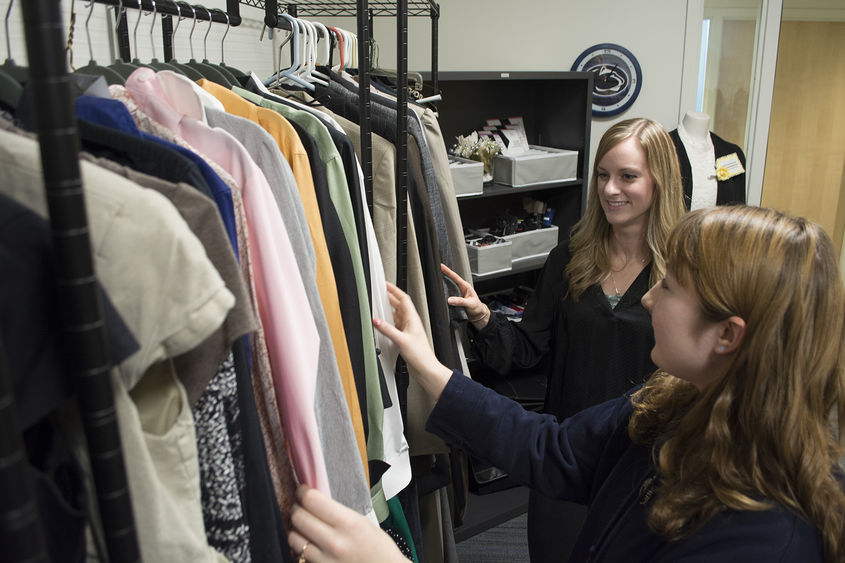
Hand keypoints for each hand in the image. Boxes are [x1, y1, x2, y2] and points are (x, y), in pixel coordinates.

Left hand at [288, 485, 406, 562]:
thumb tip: (316, 500)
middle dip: (296, 508)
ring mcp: (325, 560)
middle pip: (299, 517)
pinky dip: (300, 547)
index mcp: (348, 523)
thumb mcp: (362, 522)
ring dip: (296, 529)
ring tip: (303, 526)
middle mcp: (334, 542)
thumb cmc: (379, 549)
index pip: (312, 501)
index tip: (303, 491)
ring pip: (293, 538)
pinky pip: (299, 555)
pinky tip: (308, 543)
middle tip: (300, 506)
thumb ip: (338, 512)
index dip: (303, 492)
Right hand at [374, 282, 452, 400]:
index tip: (386, 284)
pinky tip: (384, 322)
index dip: (395, 290)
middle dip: (390, 296)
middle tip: (381, 291)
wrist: (426, 368)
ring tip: (381, 303)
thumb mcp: (401, 340)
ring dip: (390, 308)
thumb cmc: (421, 355)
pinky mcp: (405, 338)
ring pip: (397, 315)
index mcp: (413, 319)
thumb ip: (387, 329)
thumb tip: (376, 321)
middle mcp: (411, 323)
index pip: (403, 299)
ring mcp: (408, 330)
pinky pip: (395, 325)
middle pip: (400, 305)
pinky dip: (389, 321)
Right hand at [440, 263, 489, 328]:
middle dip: (442, 274)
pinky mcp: (455, 298)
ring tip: (434, 278)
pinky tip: (438, 290)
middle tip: (435, 270)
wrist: (478, 315)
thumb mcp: (470, 304)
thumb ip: (460, 301)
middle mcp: (460, 288)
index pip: (455, 277)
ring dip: (442, 283)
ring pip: (448, 286)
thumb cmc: (477, 308)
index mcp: (465, 286)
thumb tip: (450, 300)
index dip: (448, 271)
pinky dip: (443, 291)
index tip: (441, 266)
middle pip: (450, 279)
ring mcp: (457, 293)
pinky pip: (447, 293)